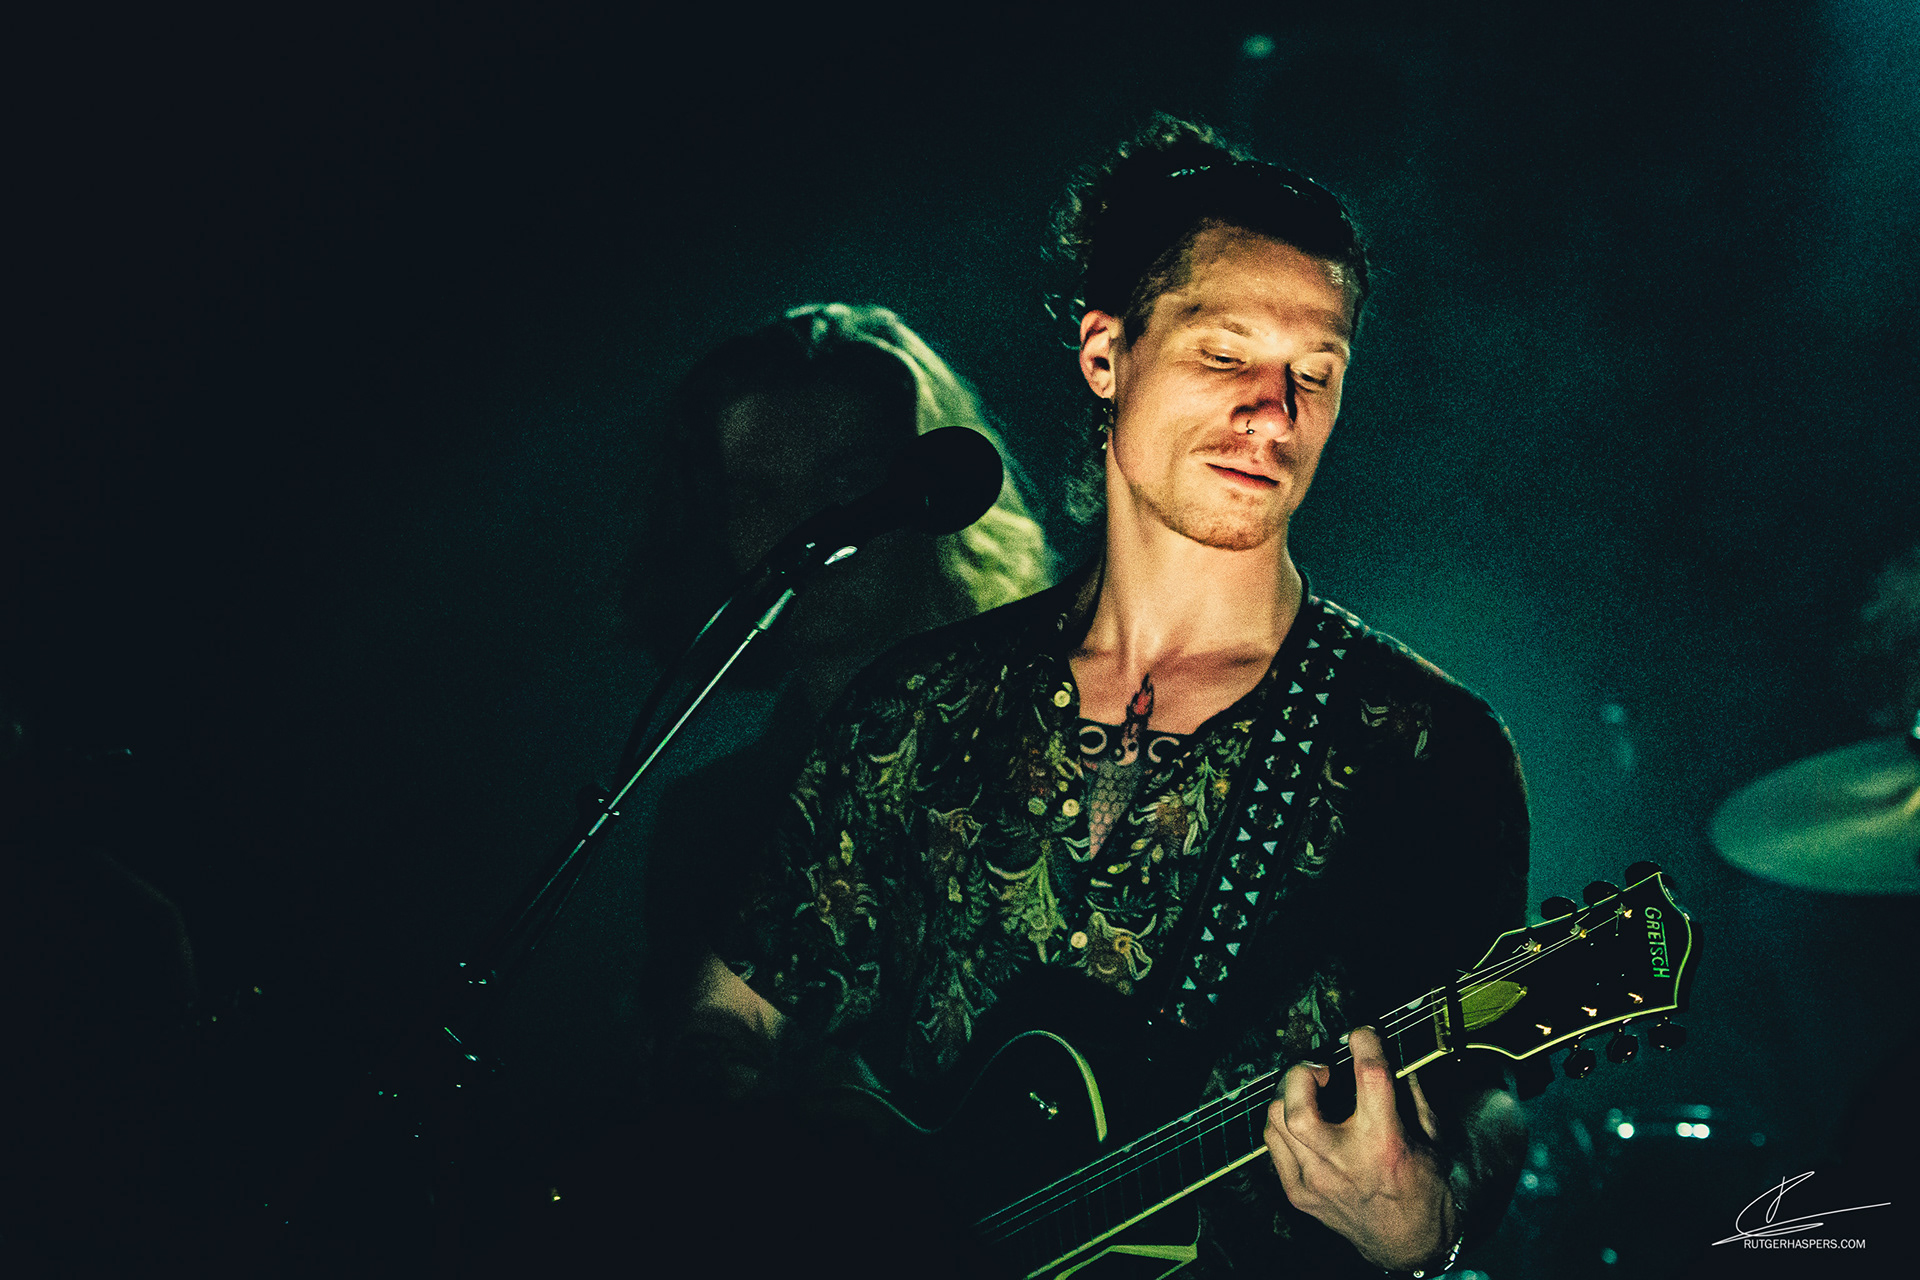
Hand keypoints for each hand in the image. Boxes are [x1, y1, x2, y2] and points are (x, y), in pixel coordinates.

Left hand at [1265, 1026, 1453, 1270]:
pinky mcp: (1298, 1193)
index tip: (1361, 1034)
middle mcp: (1344, 1162)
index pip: (1369, 1077)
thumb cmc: (1424, 1187)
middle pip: (1297, 1105)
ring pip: (1276, 1120)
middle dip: (1303, 1073)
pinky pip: (1273, 1143)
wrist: (1408, 1244)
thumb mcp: (1431, 1137)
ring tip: (1309, 1092)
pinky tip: (1303, 1121)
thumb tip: (1390, 1052)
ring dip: (1290, 1095)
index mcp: (1386, 1143)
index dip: (1364, 1042)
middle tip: (1321, 1070)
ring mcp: (1315, 1181)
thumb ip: (1411, 1092)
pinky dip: (1283, 1123)